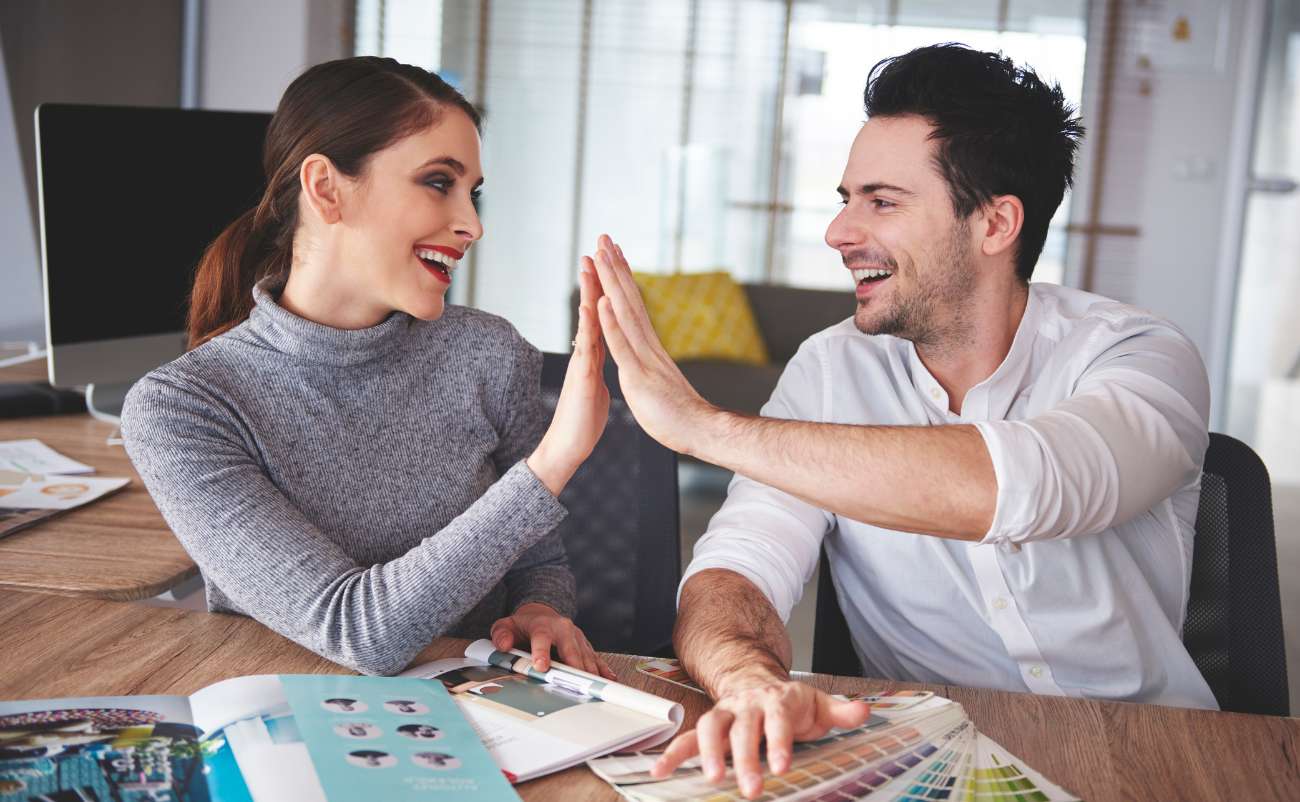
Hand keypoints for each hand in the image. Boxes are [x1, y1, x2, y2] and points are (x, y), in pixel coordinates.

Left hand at [489, 602, 616, 678]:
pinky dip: (602, 669)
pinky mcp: (585, 645)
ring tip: (594, 689)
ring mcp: (577, 638)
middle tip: (577, 684)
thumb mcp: (505, 625)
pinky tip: (608, 680)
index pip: (542, 638)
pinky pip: (595, 658)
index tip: (541, 666)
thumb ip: (501, 635)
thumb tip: (503, 645)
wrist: (540, 614)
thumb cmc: (523, 625)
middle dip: (574, 666)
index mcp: (543, 625)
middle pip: (571, 650)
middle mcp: (564, 629)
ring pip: (585, 656)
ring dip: (590, 672)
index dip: (541, 652)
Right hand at [528, 263, 609, 494]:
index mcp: (595, 354)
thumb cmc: (582, 421)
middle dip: (595, 277)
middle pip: (593, 308)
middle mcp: (587, 352)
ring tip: (588, 264)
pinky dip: (588, 325)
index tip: (610, 262)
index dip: (607, 288)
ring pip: (586, 321)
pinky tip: (588, 306)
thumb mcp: (596, 387)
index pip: (603, 314)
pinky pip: (586, 346)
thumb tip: (598, 356)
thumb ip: (596, 367)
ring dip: (588, 291)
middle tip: (596, 246)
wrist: (569, 447)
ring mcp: (583, 362)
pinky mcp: (582, 377)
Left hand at [587, 234, 713, 454]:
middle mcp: (647, 344)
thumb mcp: (656, 380)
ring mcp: (643, 357)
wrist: (699, 430)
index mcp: (648, 346)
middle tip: (604, 237)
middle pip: (628, 298)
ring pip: (624, 313)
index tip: (613, 253)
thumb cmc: (677, 411)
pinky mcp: (638, 374)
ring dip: (611, 283)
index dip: (621, 278)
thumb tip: (645, 353)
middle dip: (614, 267)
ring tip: (601, 255)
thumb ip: (649, 362)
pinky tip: (601, 302)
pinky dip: (611, 322)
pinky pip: (622, 346)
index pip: (632, 305)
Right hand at [650, 669, 870, 798]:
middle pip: (743, 728)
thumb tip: (863, 711)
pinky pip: (687, 738)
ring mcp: (725, 713)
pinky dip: (672, 753)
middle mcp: (747, 704)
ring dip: (710, 753)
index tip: (781, 766)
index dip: (779, 742)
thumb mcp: (818, 704)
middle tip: (752, 788)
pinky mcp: (708, 726)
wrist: (756, 681)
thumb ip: (840, 711)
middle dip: (746, 758)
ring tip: (714, 779)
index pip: (778, 720)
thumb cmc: (789, 702)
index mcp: (777, 700)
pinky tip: (659, 770)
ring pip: (711, 727)